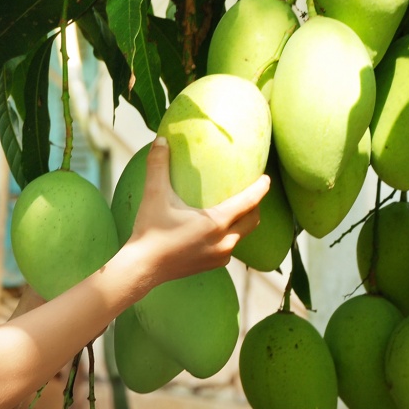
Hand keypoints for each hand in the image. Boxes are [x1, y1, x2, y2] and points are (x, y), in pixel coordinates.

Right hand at [127, 136, 269, 286]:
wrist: (142, 269)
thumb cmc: (149, 231)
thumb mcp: (154, 195)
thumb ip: (158, 165)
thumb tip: (160, 139)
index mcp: (216, 222)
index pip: (249, 202)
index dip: (260, 188)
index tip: (267, 178)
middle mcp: (224, 241)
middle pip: (252, 220)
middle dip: (256, 205)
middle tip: (252, 191)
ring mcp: (219, 257)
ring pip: (242, 236)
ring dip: (243, 222)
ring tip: (237, 209)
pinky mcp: (211, 266)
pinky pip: (230, 249)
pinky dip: (231, 237)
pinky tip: (220, 230)